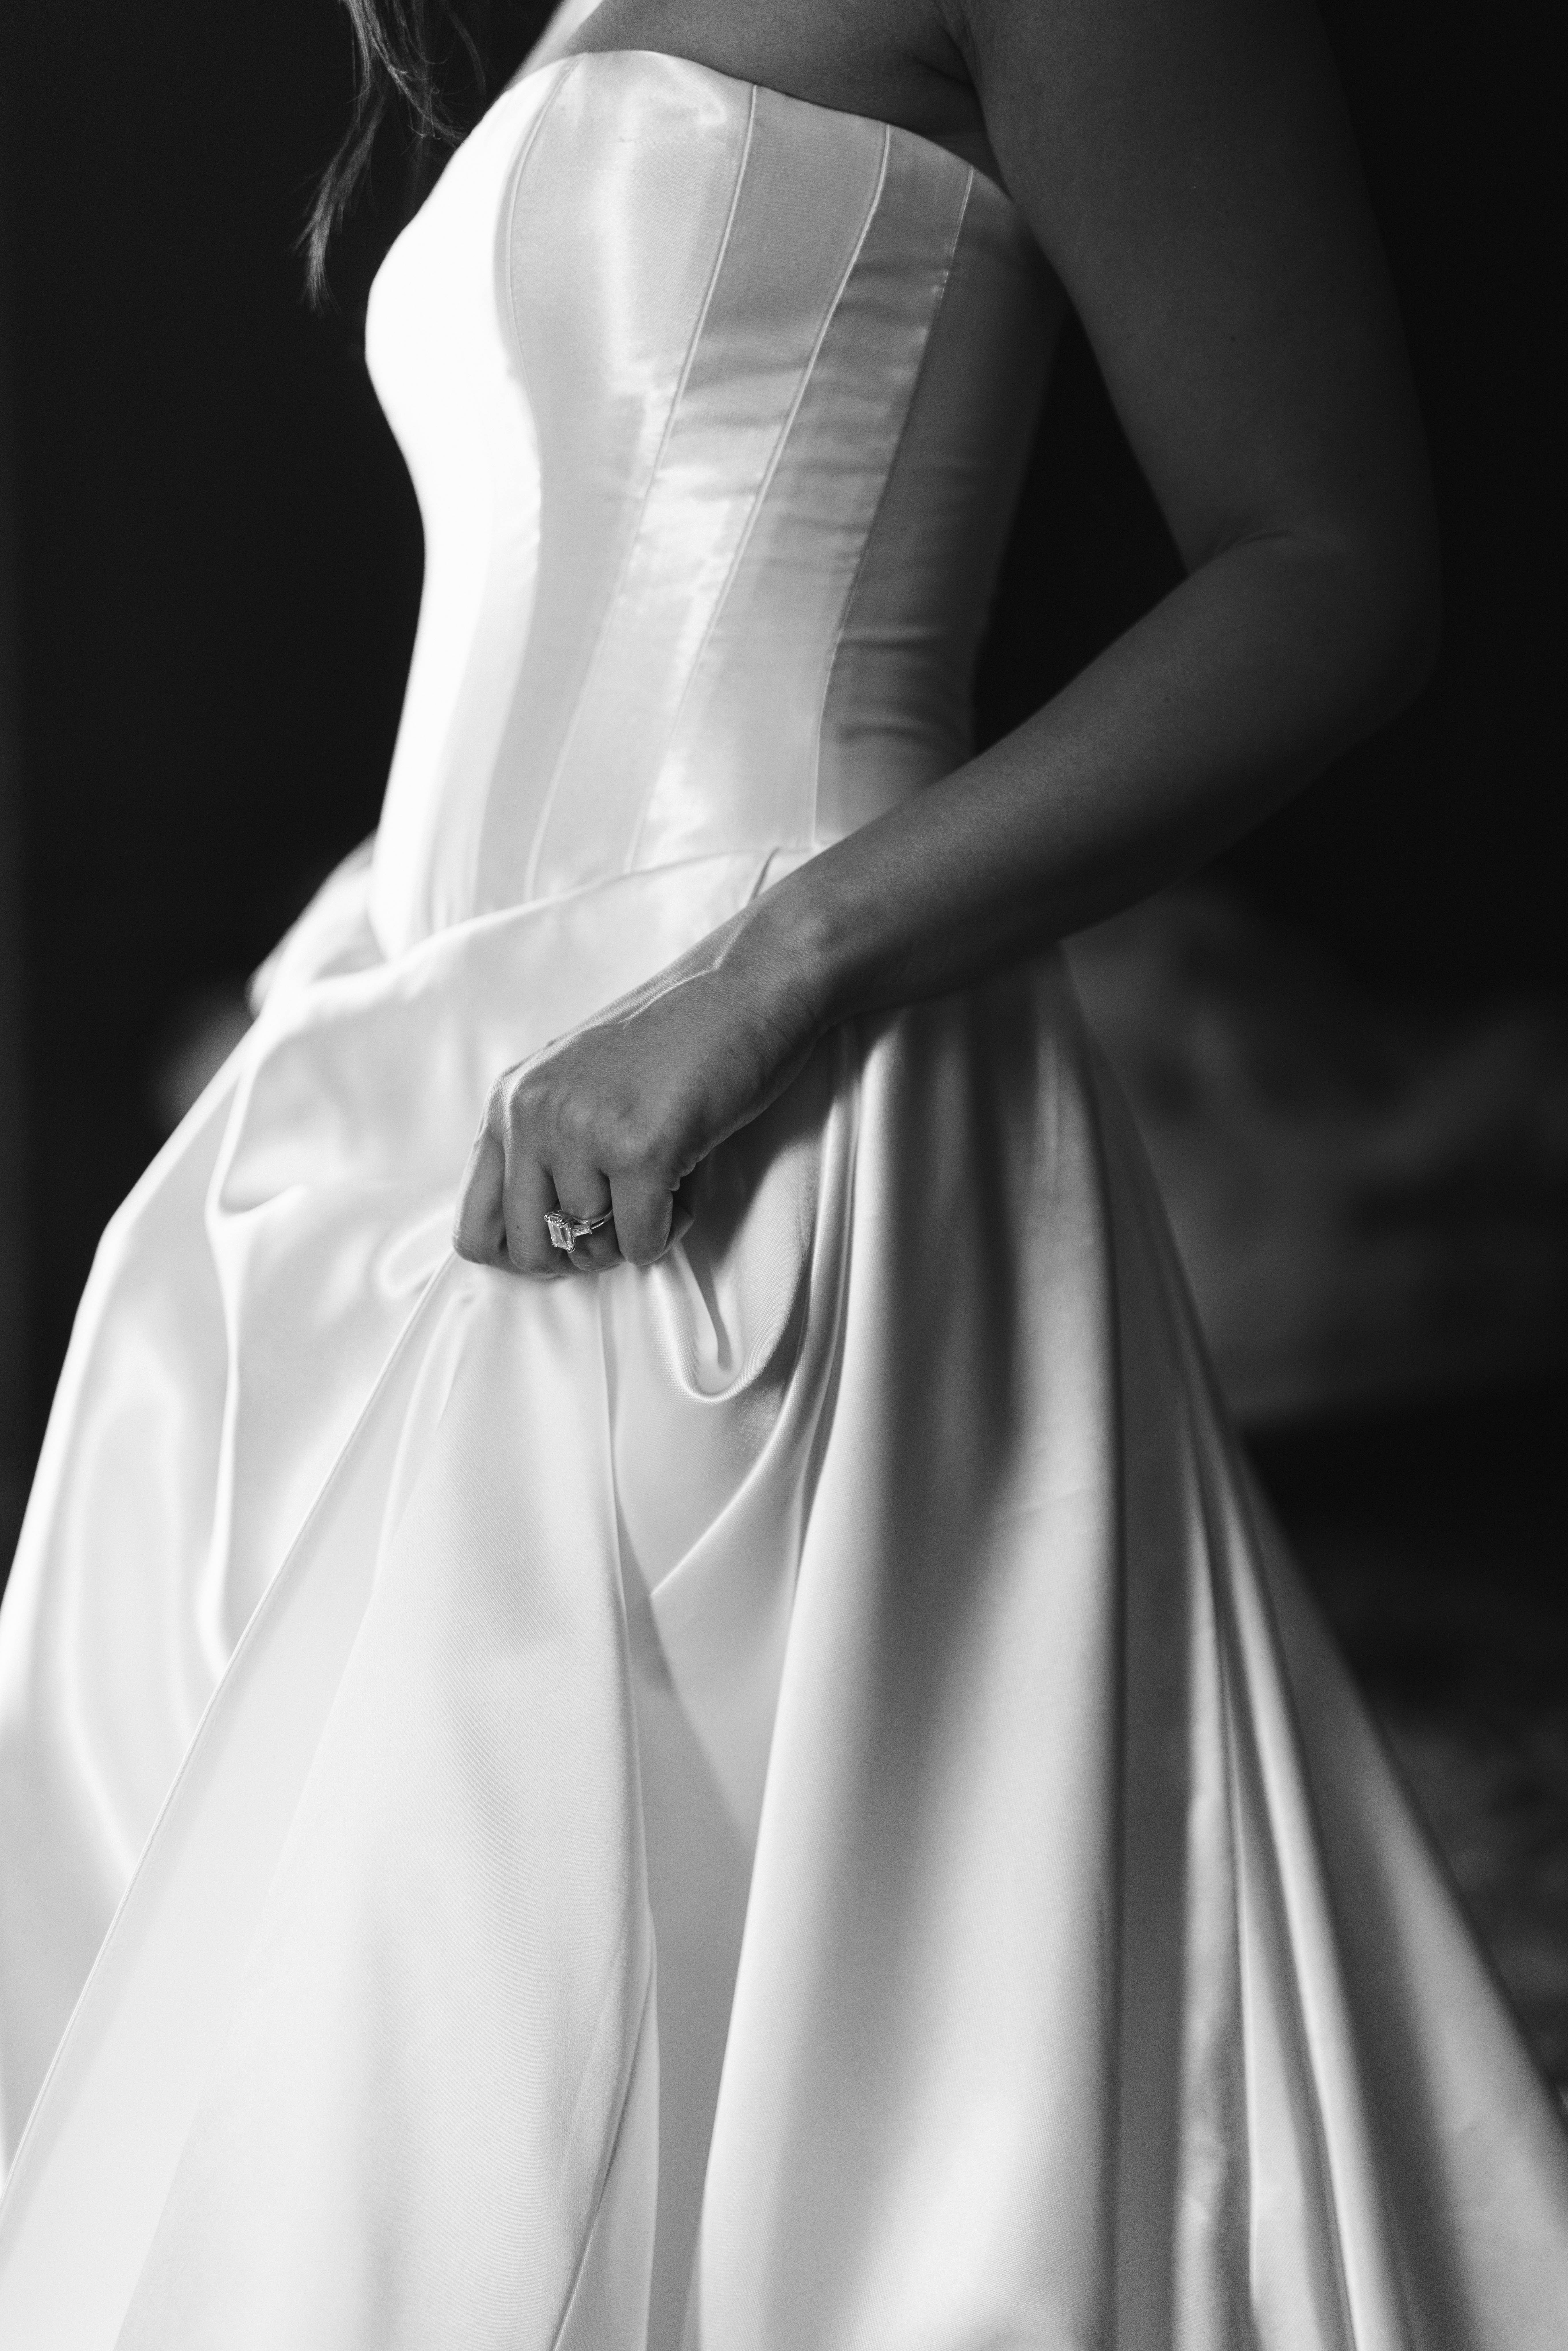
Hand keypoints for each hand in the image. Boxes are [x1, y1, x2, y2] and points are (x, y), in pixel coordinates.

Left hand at [452, 907, 820, 1275]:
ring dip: (637, 1230)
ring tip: (667, 1173)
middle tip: (624, 1217)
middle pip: (530, 1250)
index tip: (566, 1243)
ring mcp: (583, 1131)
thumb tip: (539, 1238)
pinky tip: (687, 1176)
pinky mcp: (639, 1150)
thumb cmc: (675, 1038)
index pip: (473, 1225)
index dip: (521, 1252)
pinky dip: (671, 1227)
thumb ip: (544, 1143)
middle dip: (583, 1252)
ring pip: (593, 1249)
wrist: (746, 986)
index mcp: (510, 1100)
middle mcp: (533, 1115)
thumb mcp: (580, 1083)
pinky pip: (642, 1244)